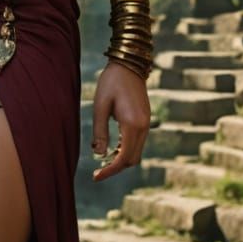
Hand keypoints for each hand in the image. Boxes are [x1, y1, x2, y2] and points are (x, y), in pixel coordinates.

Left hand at [89, 61, 149, 180]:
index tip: (96, 177)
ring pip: (136, 152)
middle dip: (116, 167)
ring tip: (103, 159)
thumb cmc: (111, 82)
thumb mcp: (100, 106)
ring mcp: (147, 123)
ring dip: (121, 159)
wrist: (128, 64)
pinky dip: (126, 149)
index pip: (123, 158)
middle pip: (132, 159)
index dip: (110, 170)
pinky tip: (112, 147)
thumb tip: (99, 154)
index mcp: (132, 124)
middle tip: (97, 170)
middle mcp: (143, 126)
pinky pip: (138, 142)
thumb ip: (100, 131)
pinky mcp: (145, 119)